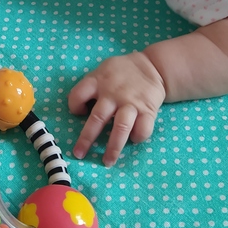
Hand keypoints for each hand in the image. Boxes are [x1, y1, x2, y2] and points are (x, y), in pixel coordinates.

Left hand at [68, 52, 165, 166]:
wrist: (152, 67)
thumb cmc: (122, 72)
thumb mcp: (103, 70)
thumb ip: (91, 86)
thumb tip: (79, 107)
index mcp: (98, 81)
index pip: (78, 95)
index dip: (74, 106)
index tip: (79, 113)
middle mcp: (113, 93)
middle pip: (97, 118)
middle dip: (87, 139)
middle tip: (79, 154)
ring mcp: (131, 103)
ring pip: (121, 127)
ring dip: (113, 147)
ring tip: (107, 161)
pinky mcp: (148, 110)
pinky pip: (143, 129)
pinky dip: (137, 137)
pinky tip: (133, 139)